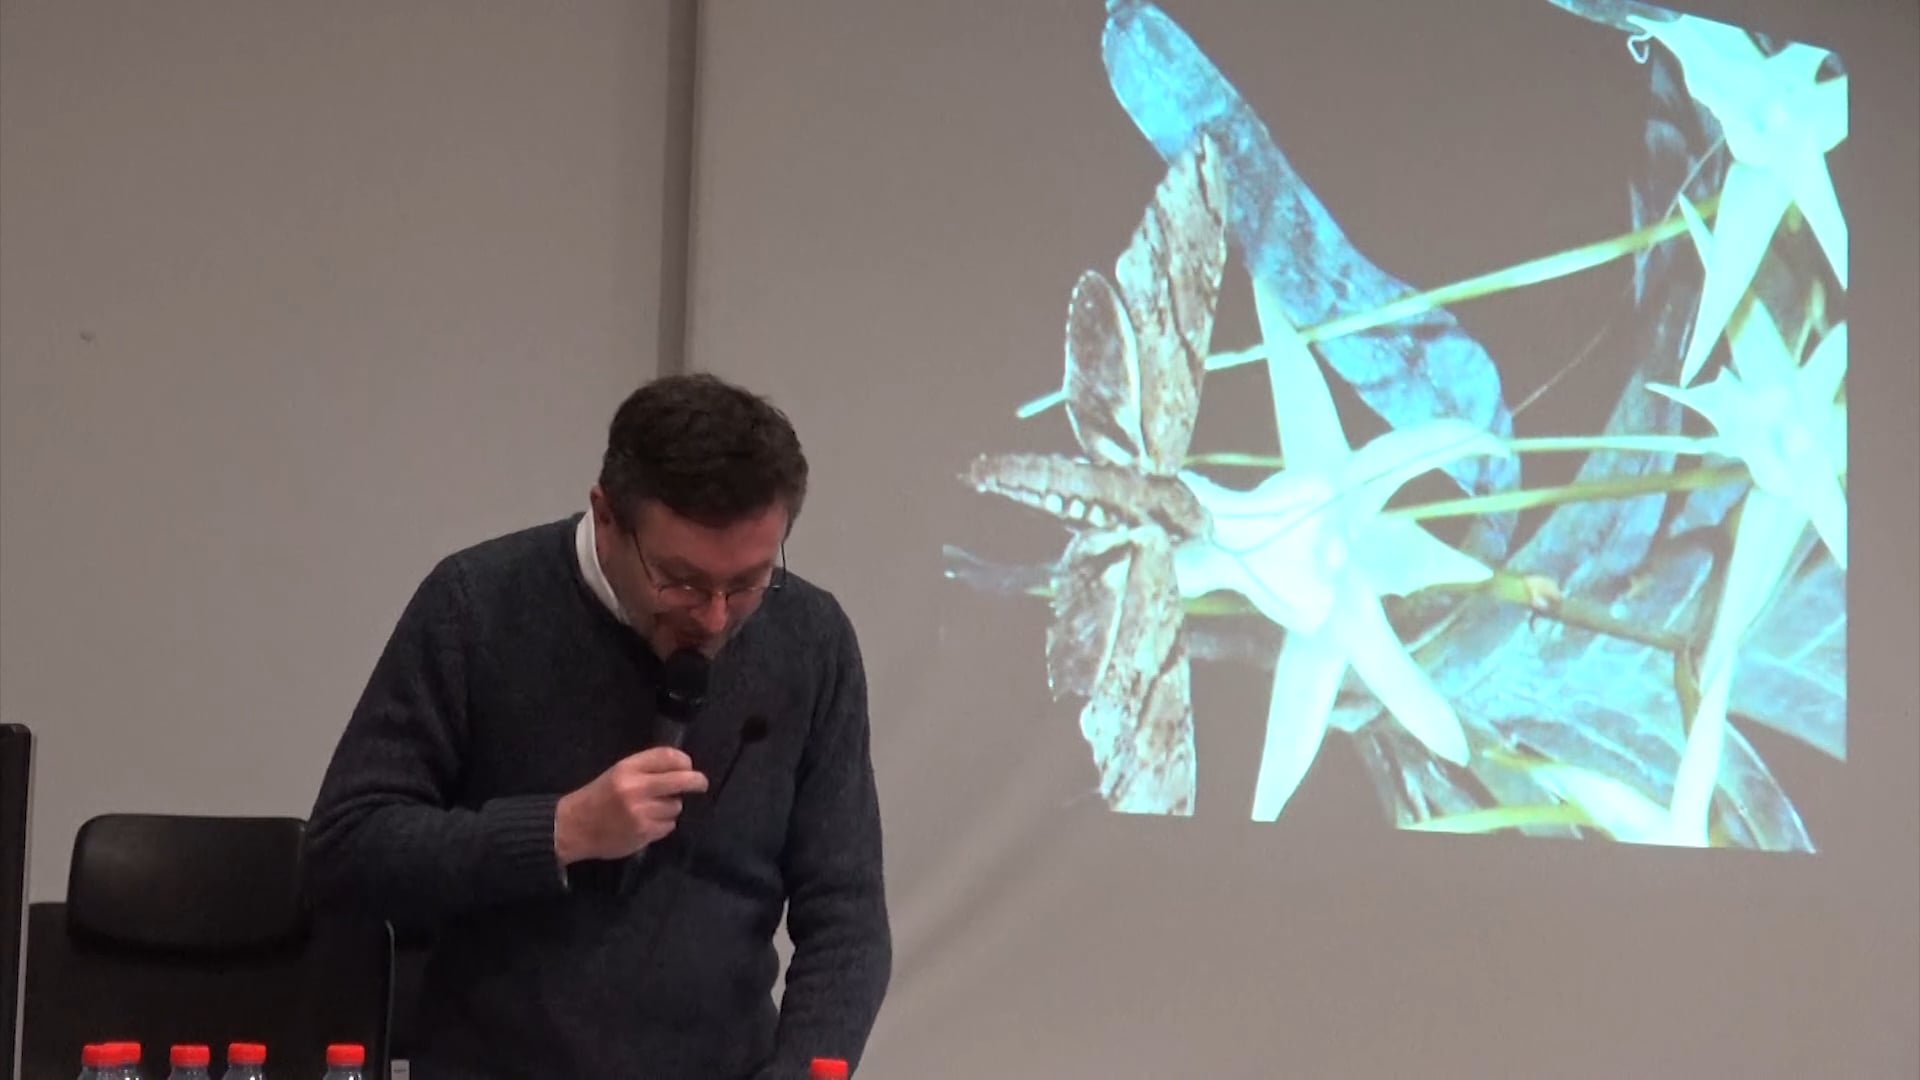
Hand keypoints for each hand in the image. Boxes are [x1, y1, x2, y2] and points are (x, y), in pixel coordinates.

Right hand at [554, 748, 708, 863]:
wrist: (574, 827)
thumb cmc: (599, 797)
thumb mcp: (618, 773)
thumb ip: (647, 769)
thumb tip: (683, 769)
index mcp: (628, 769)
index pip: (667, 756)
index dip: (684, 761)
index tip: (689, 766)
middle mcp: (636, 788)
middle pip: (681, 780)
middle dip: (696, 781)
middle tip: (701, 784)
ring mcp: (641, 812)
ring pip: (675, 806)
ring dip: (670, 808)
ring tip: (652, 810)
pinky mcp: (643, 833)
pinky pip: (668, 825)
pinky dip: (663, 825)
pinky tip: (647, 823)